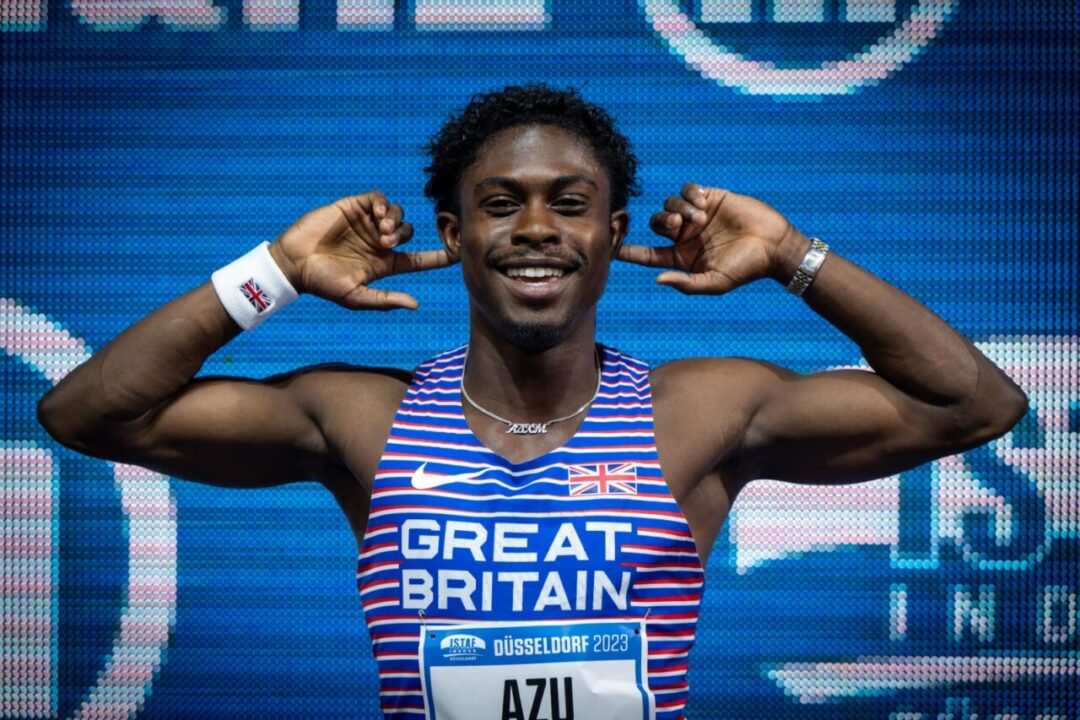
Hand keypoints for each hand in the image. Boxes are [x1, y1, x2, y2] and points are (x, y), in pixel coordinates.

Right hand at [269, 191, 454, 309]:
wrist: (295, 263)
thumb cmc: (324, 284)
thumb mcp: (356, 296)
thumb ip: (385, 299)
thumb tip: (415, 304)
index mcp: (385, 264)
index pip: (420, 260)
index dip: (440, 256)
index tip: (458, 252)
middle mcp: (380, 242)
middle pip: (410, 232)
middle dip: (405, 235)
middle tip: (386, 242)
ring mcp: (368, 224)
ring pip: (397, 213)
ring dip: (395, 220)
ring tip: (380, 230)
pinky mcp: (354, 207)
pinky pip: (378, 199)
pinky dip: (383, 205)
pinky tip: (378, 215)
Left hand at [617, 184, 806, 293]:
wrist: (774, 245)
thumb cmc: (746, 269)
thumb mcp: (716, 283)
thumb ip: (687, 284)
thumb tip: (658, 279)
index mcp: (681, 258)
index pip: (647, 254)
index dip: (627, 250)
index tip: (609, 246)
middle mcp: (685, 236)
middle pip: (655, 223)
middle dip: (662, 221)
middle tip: (680, 224)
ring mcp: (696, 216)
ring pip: (669, 204)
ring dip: (681, 208)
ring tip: (702, 217)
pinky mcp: (710, 197)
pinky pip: (687, 190)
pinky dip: (690, 194)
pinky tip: (705, 203)